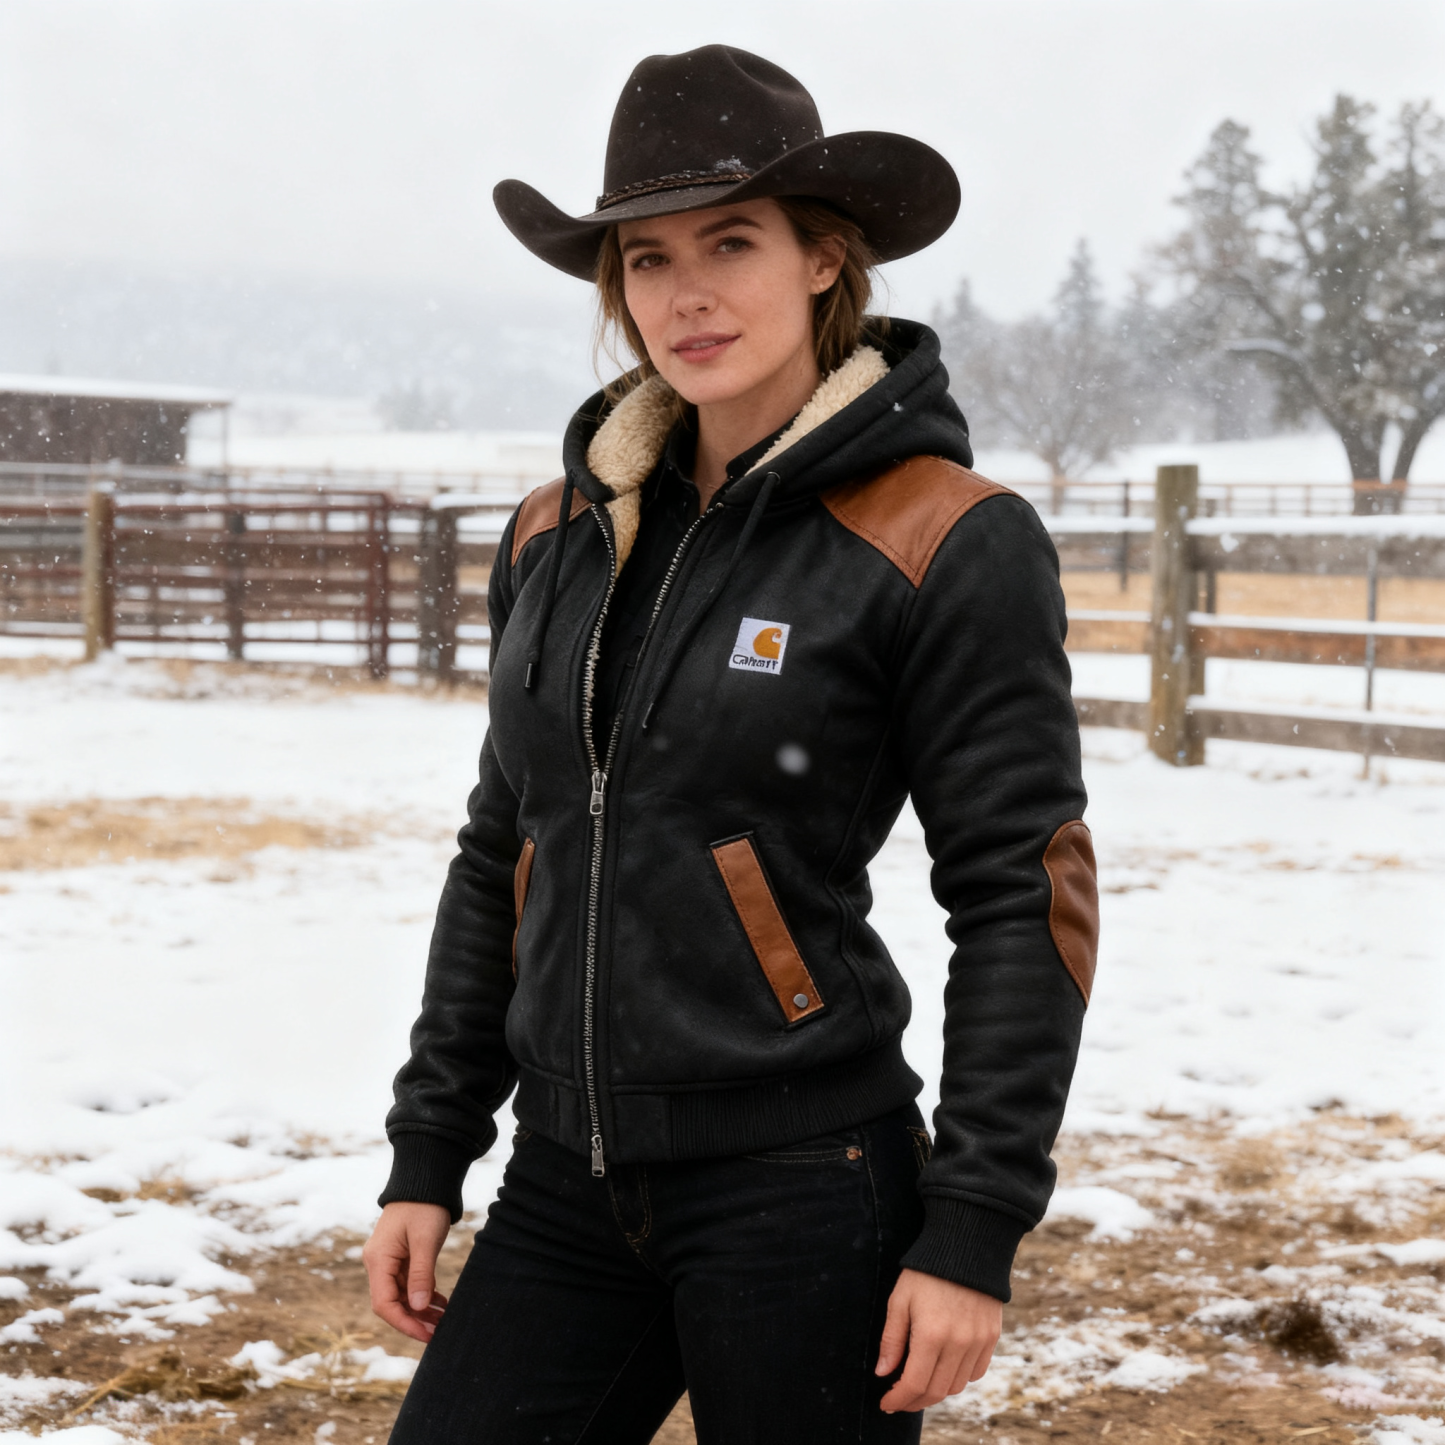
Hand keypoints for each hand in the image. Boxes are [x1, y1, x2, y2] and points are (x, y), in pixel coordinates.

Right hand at [362, 1201, 451, 1343]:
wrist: (425, 1181)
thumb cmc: (425, 1207)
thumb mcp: (425, 1240)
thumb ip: (421, 1274)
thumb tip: (418, 1308)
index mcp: (378, 1260)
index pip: (384, 1304)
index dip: (404, 1323)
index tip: (426, 1334)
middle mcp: (379, 1263)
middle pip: (392, 1303)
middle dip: (414, 1320)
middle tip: (439, 1332)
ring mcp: (389, 1261)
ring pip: (402, 1296)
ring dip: (420, 1310)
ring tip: (443, 1321)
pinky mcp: (401, 1257)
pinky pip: (409, 1284)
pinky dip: (423, 1295)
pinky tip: (440, 1304)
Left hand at [875, 1268, 1001, 1412]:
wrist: (965, 1246)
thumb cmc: (926, 1271)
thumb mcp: (900, 1300)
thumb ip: (892, 1340)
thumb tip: (883, 1373)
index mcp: (931, 1335)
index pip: (914, 1383)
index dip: (898, 1400)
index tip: (886, 1404)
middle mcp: (958, 1344)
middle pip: (936, 1391)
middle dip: (914, 1401)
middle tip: (900, 1399)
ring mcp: (978, 1342)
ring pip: (957, 1386)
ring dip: (937, 1391)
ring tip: (920, 1384)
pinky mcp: (992, 1337)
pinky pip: (976, 1373)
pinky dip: (959, 1378)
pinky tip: (945, 1370)